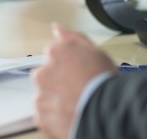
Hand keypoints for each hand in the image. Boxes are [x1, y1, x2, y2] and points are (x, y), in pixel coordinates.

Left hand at [31, 24, 116, 138]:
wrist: (106, 112)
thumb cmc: (104, 82)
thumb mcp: (96, 51)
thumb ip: (73, 38)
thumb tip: (58, 28)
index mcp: (55, 53)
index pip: (54, 55)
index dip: (68, 65)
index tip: (78, 72)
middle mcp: (42, 72)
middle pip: (46, 75)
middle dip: (58, 81)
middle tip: (78, 89)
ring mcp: (40, 95)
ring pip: (45, 95)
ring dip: (56, 99)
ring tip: (76, 104)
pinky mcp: (41, 116)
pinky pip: (45, 115)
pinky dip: (54, 117)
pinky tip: (71, 115)